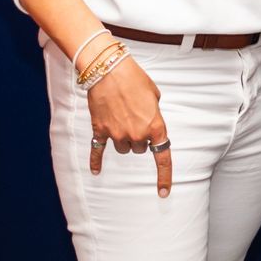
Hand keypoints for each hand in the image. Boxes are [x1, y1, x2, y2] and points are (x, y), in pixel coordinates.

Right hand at [87, 56, 170, 197]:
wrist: (108, 69)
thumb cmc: (134, 78)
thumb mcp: (154, 95)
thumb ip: (154, 113)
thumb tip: (148, 121)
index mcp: (155, 126)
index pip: (162, 157)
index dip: (164, 177)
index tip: (163, 192)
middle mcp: (137, 134)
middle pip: (139, 149)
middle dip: (139, 137)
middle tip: (134, 117)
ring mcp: (117, 134)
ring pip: (123, 148)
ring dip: (123, 138)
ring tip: (120, 117)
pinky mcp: (100, 130)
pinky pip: (98, 150)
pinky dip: (96, 160)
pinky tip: (95, 170)